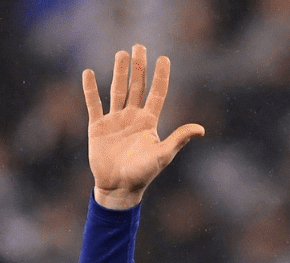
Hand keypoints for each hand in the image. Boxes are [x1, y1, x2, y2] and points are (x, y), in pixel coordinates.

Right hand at [83, 44, 204, 208]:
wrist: (119, 188)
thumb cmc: (143, 174)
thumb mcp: (163, 155)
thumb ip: (179, 139)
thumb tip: (201, 129)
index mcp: (149, 122)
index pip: (157, 93)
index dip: (161, 76)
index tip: (164, 58)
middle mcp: (133, 117)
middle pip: (137, 86)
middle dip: (139, 67)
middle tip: (139, 46)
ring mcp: (115, 120)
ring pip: (117, 90)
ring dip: (119, 72)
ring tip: (121, 54)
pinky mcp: (98, 126)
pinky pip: (94, 103)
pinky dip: (90, 89)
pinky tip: (89, 73)